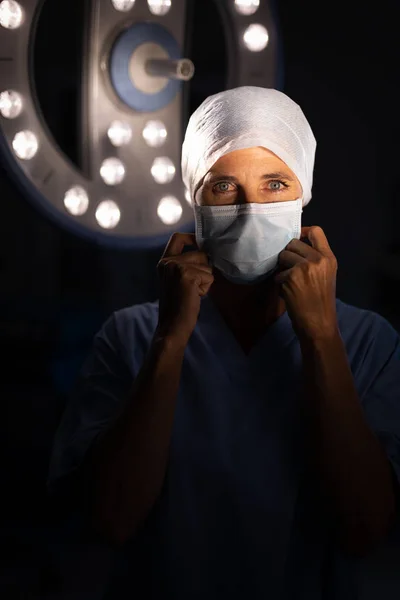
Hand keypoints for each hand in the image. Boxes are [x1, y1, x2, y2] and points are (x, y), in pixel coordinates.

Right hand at [157, 232, 213, 344]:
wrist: (172, 325)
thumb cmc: (178, 305)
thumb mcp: (177, 279)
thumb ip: (186, 264)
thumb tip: (208, 253)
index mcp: (164, 261)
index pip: (177, 238)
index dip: (192, 238)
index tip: (201, 245)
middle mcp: (168, 262)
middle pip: (200, 253)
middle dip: (204, 270)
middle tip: (192, 288)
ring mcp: (176, 267)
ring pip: (207, 266)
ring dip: (205, 280)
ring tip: (192, 293)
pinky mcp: (187, 276)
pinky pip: (209, 276)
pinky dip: (206, 288)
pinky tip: (195, 296)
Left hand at [274, 226, 338, 341]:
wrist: (319, 324)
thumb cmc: (321, 302)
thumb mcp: (326, 276)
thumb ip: (315, 260)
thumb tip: (294, 246)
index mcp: (329, 258)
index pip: (316, 231)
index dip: (302, 231)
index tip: (296, 237)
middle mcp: (317, 259)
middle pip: (293, 242)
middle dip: (288, 254)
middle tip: (290, 268)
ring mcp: (304, 267)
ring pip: (283, 256)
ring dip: (282, 269)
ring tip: (290, 282)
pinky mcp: (290, 277)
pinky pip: (277, 274)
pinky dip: (279, 284)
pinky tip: (288, 293)